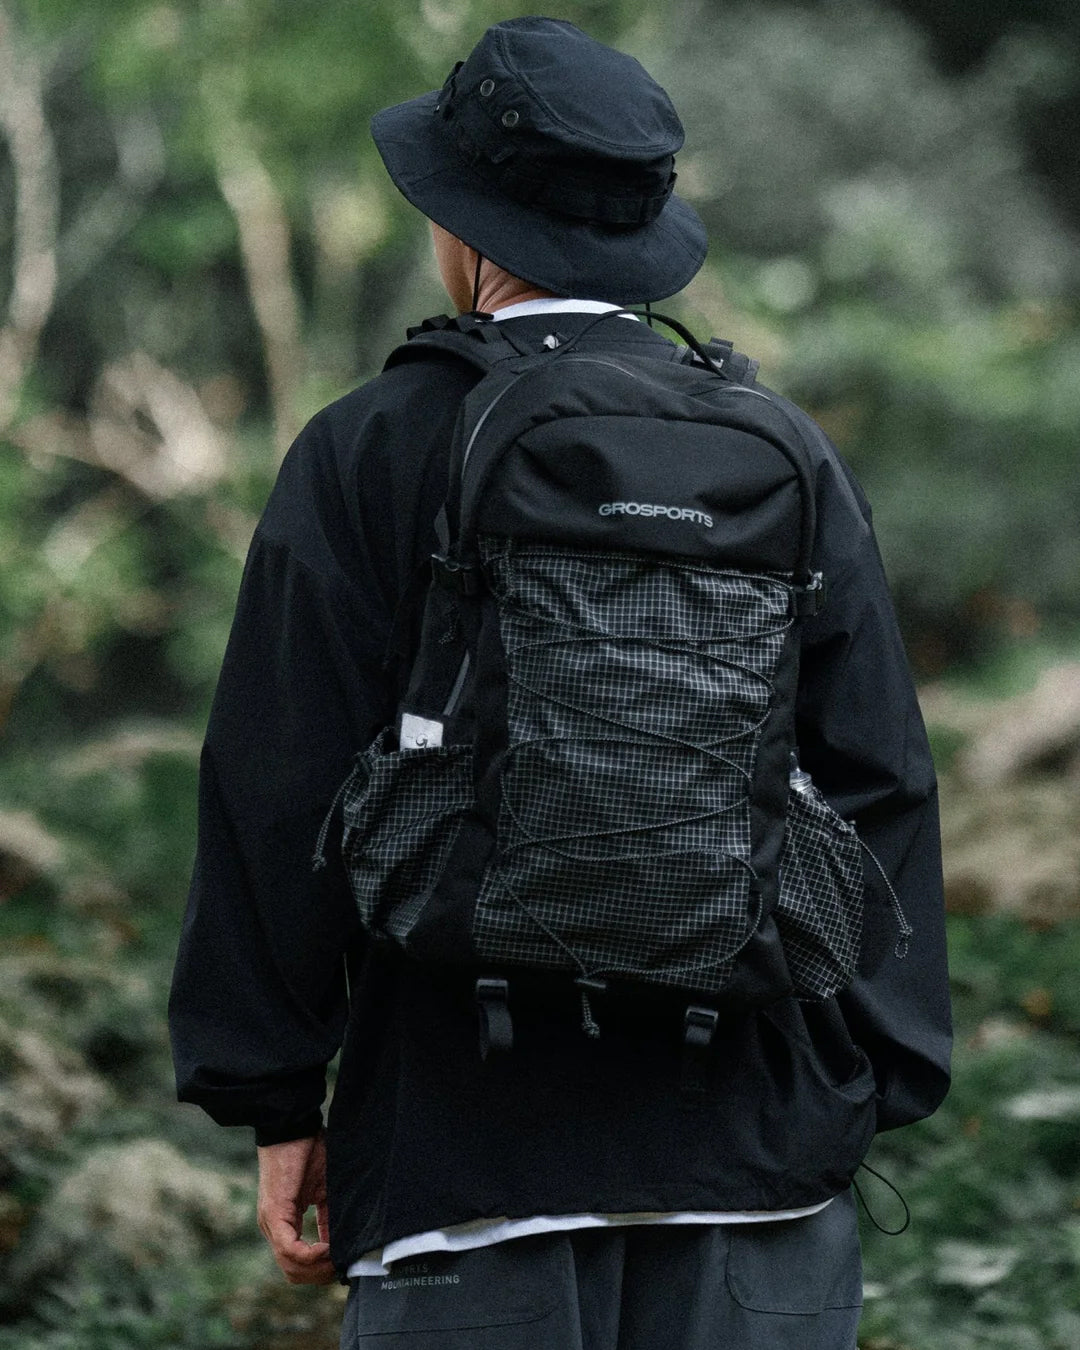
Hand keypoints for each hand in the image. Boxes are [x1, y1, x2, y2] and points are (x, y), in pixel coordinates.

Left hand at [256, 1132, 336, 1283]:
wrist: (292, 1127)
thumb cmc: (308, 1152)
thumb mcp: (323, 1192)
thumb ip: (328, 1219)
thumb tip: (341, 1245)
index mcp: (284, 1223)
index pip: (297, 1263)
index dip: (321, 1270)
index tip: (344, 1266)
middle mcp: (273, 1228)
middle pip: (293, 1272)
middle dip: (320, 1274)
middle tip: (343, 1265)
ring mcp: (271, 1223)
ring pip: (290, 1266)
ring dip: (317, 1267)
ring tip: (338, 1257)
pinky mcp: (275, 1214)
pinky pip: (290, 1249)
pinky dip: (311, 1255)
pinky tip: (328, 1248)